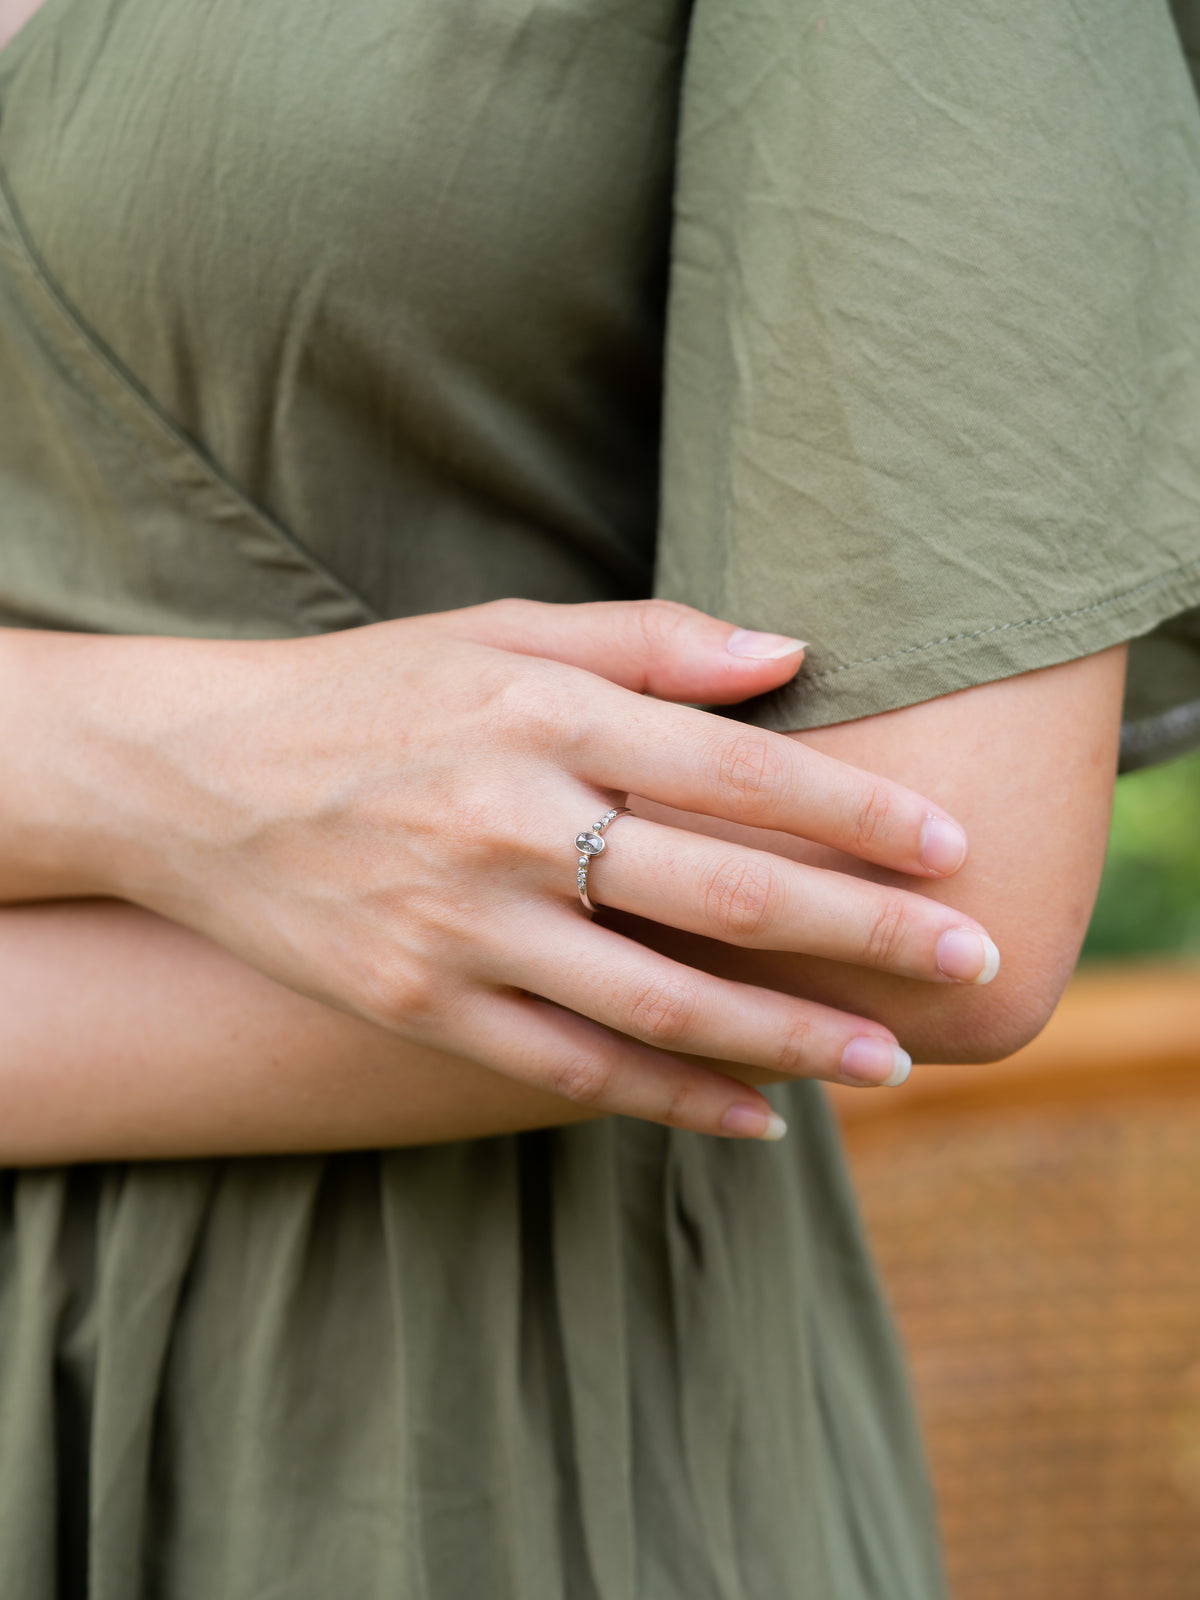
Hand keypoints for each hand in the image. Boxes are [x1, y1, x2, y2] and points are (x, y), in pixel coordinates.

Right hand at [55, 600, 997, 1138]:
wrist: (191, 779)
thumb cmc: (366, 689)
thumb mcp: (496, 632)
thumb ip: (649, 639)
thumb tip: (793, 656)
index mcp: (539, 713)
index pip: (740, 770)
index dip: (860, 811)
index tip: (953, 845)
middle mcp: (508, 822)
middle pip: (727, 893)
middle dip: (867, 933)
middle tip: (972, 959)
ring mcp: (463, 929)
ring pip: (665, 1003)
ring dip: (794, 1038)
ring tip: (892, 1062)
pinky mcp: (423, 1008)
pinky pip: (574, 1069)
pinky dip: (677, 1098)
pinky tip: (760, 1117)